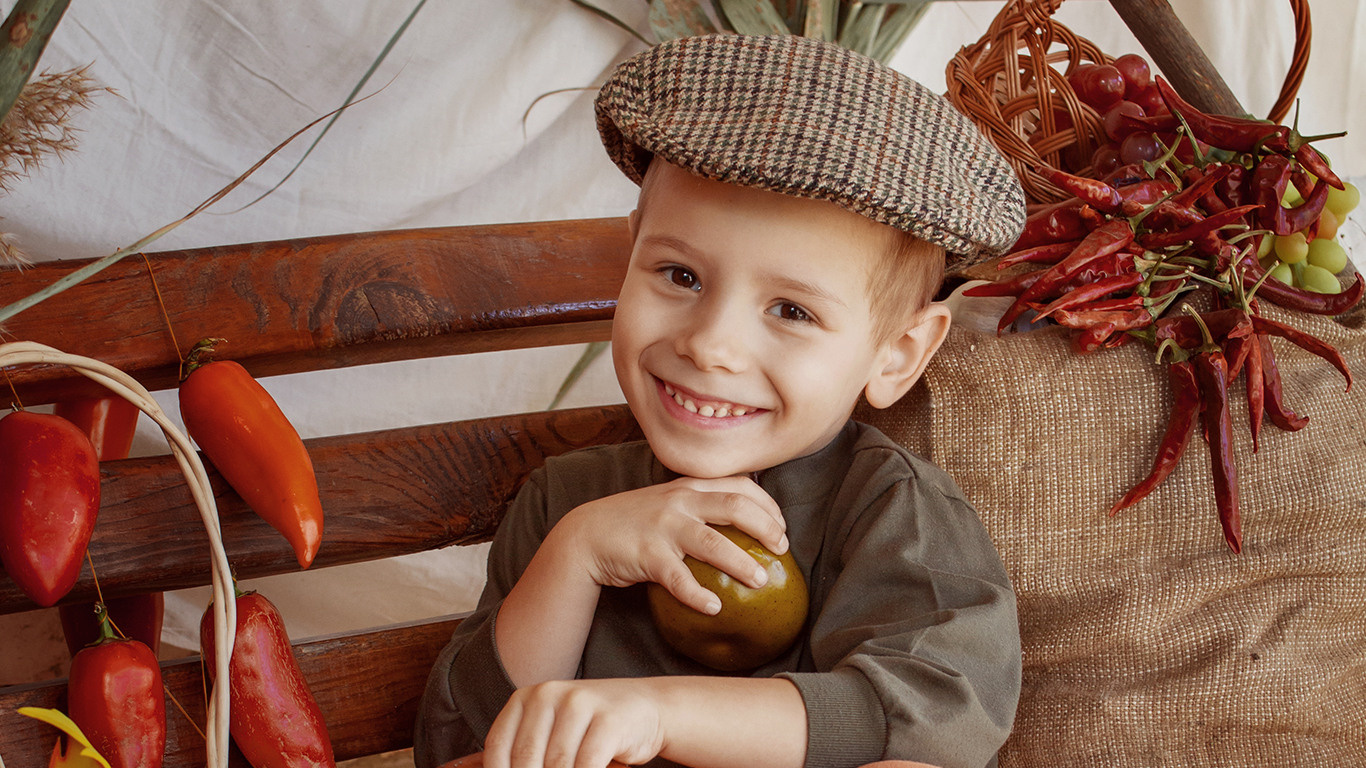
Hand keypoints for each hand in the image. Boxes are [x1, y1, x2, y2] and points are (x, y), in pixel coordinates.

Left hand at [483, 678, 663, 767]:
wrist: (645, 707)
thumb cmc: (589, 728)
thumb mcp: (550, 731)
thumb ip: (521, 753)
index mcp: (525, 698)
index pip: (498, 747)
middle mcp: (549, 694)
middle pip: (526, 759)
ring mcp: (580, 703)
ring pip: (557, 765)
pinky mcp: (609, 719)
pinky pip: (587, 765)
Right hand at [552, 475, 787, 615]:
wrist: (587, 534)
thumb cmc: (635, 522)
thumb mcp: (668, 502)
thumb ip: (699, 504)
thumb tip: (743, 521)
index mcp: (689, 488)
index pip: (739, 485)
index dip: (768, 504)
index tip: (782, 526)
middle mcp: (679, 502)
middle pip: (734, 507)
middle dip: (766, 527)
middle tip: (782, 549)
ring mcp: (663, 527)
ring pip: (712, 543)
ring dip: (741, 562)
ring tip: (761, 580)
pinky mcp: (647, 555)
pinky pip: (678, 578)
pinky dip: (698, 594)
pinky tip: (714, 607)